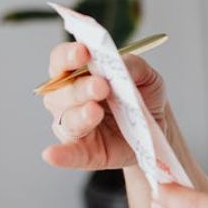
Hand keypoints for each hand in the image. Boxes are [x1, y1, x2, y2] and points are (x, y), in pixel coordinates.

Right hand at [40, 41, 167, 169]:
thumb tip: (120, 62)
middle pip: (61, 91)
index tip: (83, 52)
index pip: (61, 60)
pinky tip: (51, 154)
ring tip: (95, 111)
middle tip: (101, 86)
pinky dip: (60, 154)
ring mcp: (74, 126)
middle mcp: (68, 99)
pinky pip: (69, 154)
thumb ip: (133, 66)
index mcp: (78, 74)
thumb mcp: (146, 76)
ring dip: (79, 115)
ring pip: (66, 120)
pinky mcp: (84, 152)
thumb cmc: (143, 96)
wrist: (157, 127)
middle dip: (80, 88)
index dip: (68, 55)